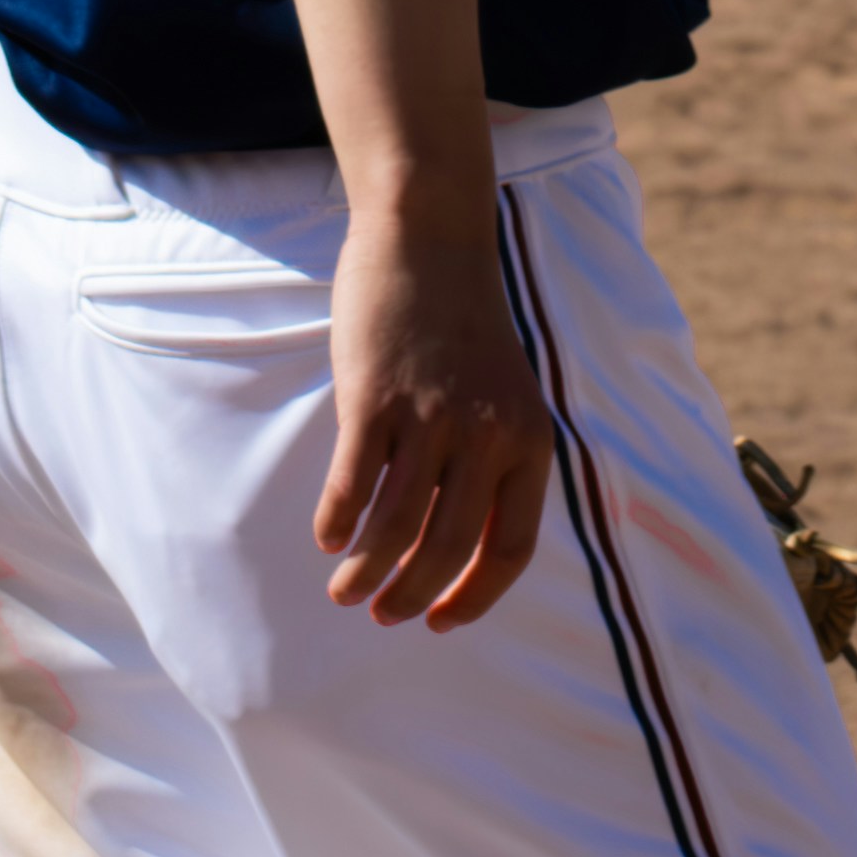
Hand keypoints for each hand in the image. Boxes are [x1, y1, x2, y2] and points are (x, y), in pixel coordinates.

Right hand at [316, 211, 556, 631]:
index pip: (511, 548)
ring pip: (396, 526)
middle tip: (382, 616)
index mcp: (528, 439)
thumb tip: (459, 543)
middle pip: (449, 548)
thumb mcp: (504, 392)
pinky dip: (338, 521)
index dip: (475, 596)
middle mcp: (486, 435)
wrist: (430, 236)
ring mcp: (430, 416)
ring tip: (345, 592)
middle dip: (411, 594)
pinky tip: (328, 538)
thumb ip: (493, 457)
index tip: (440, 620)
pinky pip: (353, 482)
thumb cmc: (464, 321)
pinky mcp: (376, 396)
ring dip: (368, 573)